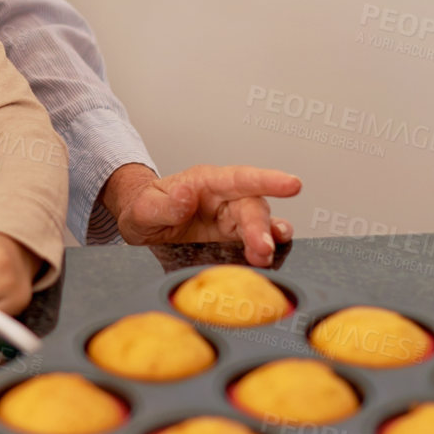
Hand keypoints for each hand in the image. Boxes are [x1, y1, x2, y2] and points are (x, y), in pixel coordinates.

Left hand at [102, 163, 300, 264]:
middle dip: (260, 227)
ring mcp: (230, 216)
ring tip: (267, 255)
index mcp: (204, 182)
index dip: (267, 180)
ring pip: (259, 222)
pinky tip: (276, 253)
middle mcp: (223, 196)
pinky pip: (255, 237)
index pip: (239, 178)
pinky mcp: (232, 235)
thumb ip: (163, 204)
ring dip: (267, 238)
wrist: (142, 223)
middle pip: (251, 206)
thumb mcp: (143, 208)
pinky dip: (269, 244)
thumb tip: (185, 194)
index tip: (292, 184)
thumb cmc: (144, 208)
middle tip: (262, 250)